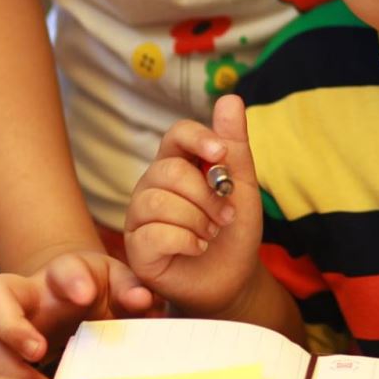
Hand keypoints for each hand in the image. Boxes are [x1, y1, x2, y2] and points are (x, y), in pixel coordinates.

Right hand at [0, 250, 158, 378]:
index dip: (71, 278)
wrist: (70, 303)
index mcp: (61, 277)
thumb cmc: (101, 297)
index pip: (61, 268)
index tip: (85, 294)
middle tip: (38, 351)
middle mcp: (22, 298)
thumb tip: (143, 300)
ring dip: (2, 367)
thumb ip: (132, 290)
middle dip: (12, 324)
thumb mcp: (121, 288)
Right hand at [124, 95, 264, 316]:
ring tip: (210, 235)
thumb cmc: (233, 231)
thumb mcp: (242, 186)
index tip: (221, 155)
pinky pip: (155, 232)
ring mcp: (140, 216)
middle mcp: (152, 186)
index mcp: (177, 164)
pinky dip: (186, 241)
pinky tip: (195, 249)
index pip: (177, 134)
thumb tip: (230, 98)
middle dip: (207, 195)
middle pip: (170, 170)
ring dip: (198, 220)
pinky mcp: (136, 247)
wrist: (233, 280)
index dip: (198, 138)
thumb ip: (235, 146)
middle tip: (224, 216)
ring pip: (160, 201)